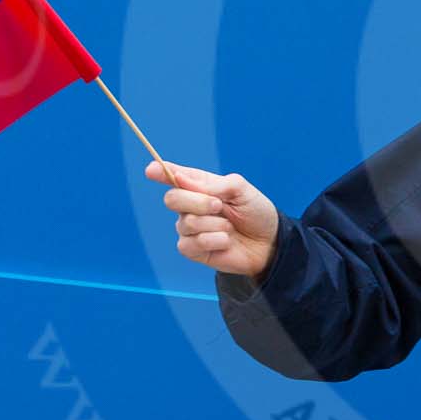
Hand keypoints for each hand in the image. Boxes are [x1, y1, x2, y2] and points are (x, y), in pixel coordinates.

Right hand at [147, 160, 280, 279]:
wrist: (269, 242)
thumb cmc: (256, 212)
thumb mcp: (240, 189)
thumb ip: (212, 184)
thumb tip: (180, 179)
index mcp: (200, 185)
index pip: (174, 176)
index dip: (161, 172)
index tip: (151, 169)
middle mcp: (190, 205)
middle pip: (172, 199)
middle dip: (197, 202)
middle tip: (219, 206)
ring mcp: (189, 228)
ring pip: (186, 222)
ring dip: (213, 224)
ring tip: (230, 227)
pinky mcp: (192, 249)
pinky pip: (190, 243)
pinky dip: (213, 240)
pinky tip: (225, 241)